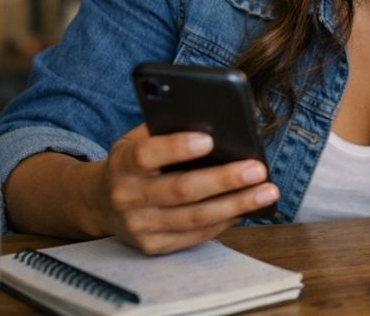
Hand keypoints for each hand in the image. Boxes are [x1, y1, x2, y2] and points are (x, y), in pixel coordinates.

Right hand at [98, 124, 278, 253]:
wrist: (102, 202)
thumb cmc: (135, 161)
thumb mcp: (140, 138)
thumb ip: (169, 129)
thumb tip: (218, 123)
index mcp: (122, 163)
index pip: (147, 155)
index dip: (177, 147)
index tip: (210, 139)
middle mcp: (127, 198)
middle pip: (181, 190)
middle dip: (224, 179)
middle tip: (257, 169)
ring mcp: (140, 226)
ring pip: (195, 218)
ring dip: (236, 205)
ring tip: (267, 192)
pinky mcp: (153, 246)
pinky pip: (196, 235)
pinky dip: (226, 221)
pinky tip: (248, 208)